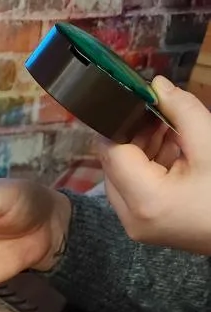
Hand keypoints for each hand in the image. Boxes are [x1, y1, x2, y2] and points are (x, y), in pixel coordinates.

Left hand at [100, 76, 210, 252]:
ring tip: (172, 131)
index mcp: (145, 200)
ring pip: (122, 177)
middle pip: (113, 165)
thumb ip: (182, 111)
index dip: (120, 121)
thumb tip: (158, 84)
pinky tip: (172, 152)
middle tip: (160, 113)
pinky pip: (133, 191)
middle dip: (133, 135)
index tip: (139, 100)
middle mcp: (131, 218)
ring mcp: (136, 226)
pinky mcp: (144, 227)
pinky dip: (148, 168)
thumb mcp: (210, 146)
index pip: (111, 152)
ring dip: (141, 150)